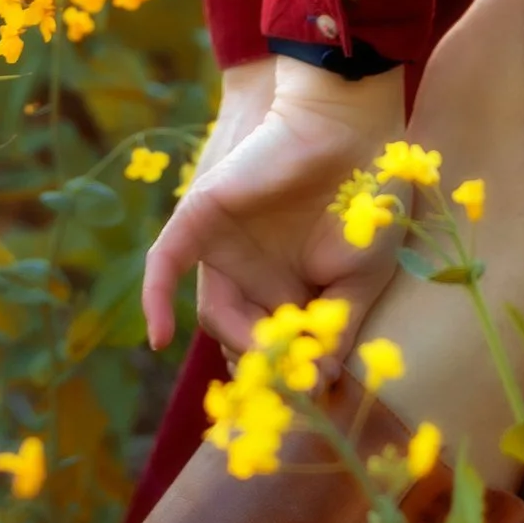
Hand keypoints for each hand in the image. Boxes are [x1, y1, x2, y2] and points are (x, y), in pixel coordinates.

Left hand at [143, 56, 408, 354]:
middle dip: (263, 365)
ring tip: (270, 349)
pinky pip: (166, 261)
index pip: (276, 348)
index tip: (312, 392)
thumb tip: (321, 378)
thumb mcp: (359, 277)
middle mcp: (255, 273)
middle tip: (289, 379)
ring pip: (214, 312)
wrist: (349, 129)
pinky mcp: (201, 216)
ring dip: (236, 341)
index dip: (288, 377)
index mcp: (294, 289)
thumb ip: (336, 326)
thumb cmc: (367, 200)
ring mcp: (225, 246)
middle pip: (242, 337)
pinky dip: (156, 298)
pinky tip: (159, 337)